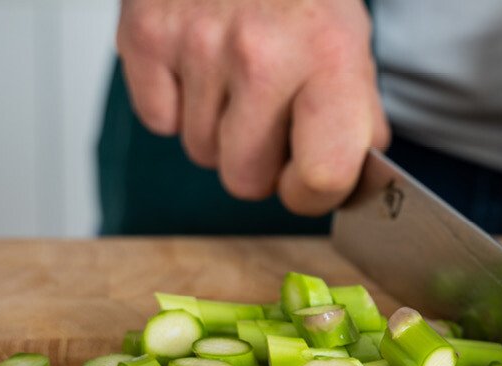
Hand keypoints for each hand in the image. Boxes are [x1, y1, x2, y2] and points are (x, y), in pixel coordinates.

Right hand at [116, 0, 388, 213]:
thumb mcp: (351, 50)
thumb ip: (356, 124)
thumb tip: (348, 187)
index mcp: (329, 61)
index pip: (321, 178)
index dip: (312, 194)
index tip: (307, 178)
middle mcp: (262, 54)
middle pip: (244, 181)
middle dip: (257, 164)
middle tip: (267, 120)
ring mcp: (198, 44)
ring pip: (199, 153)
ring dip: (218, 131)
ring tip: (234, 80)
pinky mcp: (145, 36)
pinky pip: (159, 123)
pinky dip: (176, 106)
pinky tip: (199, 67)